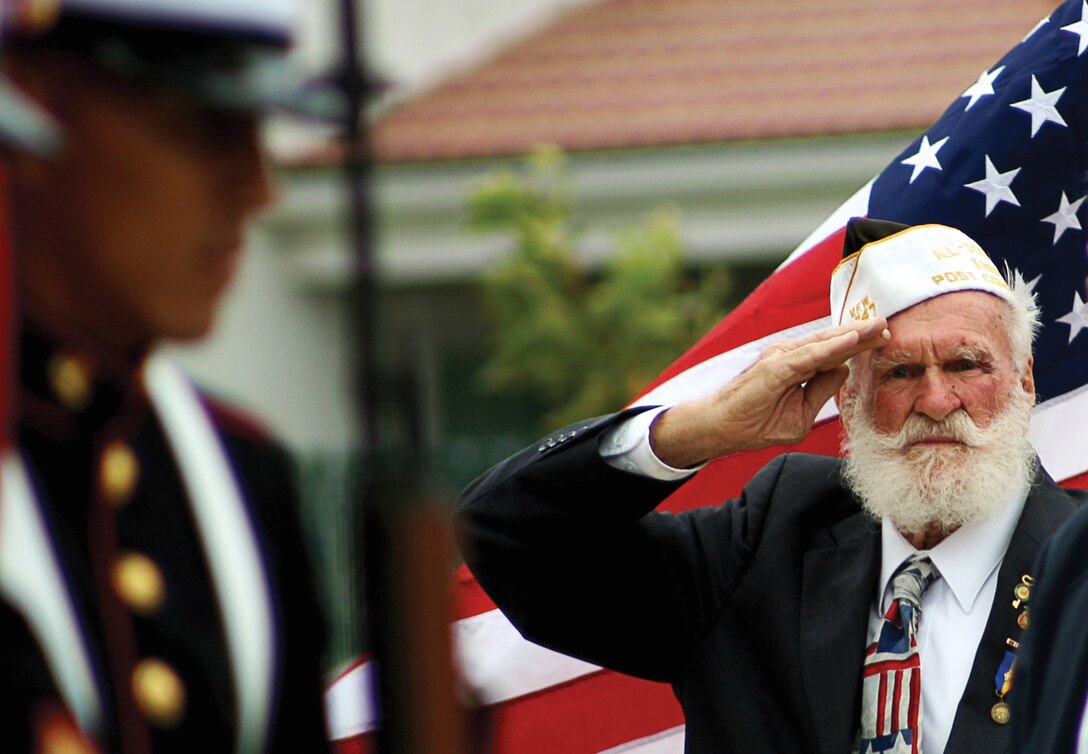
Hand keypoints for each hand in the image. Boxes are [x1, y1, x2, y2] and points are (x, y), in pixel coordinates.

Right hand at [650, 318, 889, 467]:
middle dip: (862, 334)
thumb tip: (843, 371)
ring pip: (824, 344)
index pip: (834, 352)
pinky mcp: (774, 368)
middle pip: (833, 342)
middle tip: (888, 324)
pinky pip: (809, 357)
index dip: (859, 344)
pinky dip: (831, 349)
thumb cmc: (756, 421)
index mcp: (798, 366)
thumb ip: (820, 390)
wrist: (722, 427)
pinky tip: (851, 342)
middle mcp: (790, 355)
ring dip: (852, 336)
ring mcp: (781, 359)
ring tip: (877, 326)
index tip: (885, 336)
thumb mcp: (800, 413)